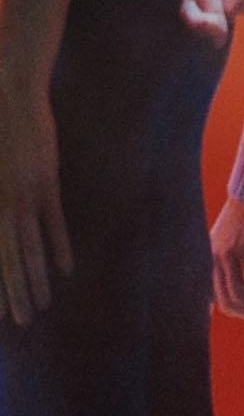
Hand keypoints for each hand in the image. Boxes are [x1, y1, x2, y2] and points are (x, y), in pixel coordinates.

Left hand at [0, 79, 69, 323]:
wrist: (8, 92)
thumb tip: (4, 222)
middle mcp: (1, 206)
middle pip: (6, 260)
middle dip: (11, 294)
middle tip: (19, 323)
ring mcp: (23, 195)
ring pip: (28, 249)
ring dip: (34, 280)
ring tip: (40, 307)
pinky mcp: (44, 183)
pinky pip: (53, 223)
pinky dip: (59, 247)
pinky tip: (65, 272)